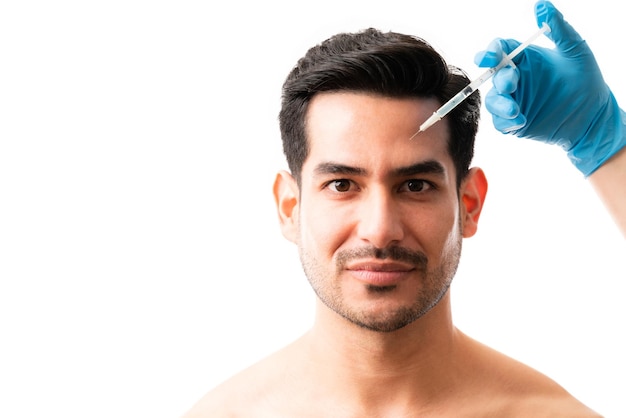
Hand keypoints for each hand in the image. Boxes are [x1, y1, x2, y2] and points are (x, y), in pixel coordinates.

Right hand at [474, 0, 625, 175]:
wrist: (594, 115)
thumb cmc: (587, 80)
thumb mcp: (575, 49)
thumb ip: (557, 27)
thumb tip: (541, 5)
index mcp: (525, 60)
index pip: (500, 51)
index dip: (490, 53)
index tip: (489, 58)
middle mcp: (517, 79)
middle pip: (494, 76)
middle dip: (500, 79)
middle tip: (512, 83)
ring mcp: (515, 101)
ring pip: (493, 101)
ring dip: (499, 104)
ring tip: (514, 110)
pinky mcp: (516, 123)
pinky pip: (501, 123)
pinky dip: (505, 122)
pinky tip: (520, 121)